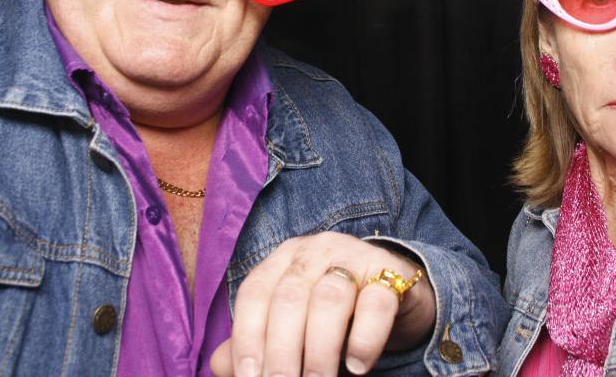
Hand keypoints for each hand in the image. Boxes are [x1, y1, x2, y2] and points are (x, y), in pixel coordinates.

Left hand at [209, 231, 435, 376]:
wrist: (395, 294)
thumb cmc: (333, 314)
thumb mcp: (293, 324)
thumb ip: (257, 342)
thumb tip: (220, 365)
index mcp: (283, 259)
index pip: (255, 292)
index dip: (247, 337)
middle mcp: (315, 250)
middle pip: (289, 297)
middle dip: (281, 351)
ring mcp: (354, 257)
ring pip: (330, 299)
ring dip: (319, 350)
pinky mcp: (389, 273)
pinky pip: (376, 302)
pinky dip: (364, 337)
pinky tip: (356, 365)